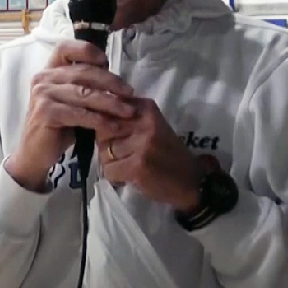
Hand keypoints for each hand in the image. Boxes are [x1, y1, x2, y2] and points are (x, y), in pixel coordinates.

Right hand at [6, 41, 134, 191]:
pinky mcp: (46, 112)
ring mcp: (43, 94)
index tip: (107, 62)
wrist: (35, 154)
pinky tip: (114, 126)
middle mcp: (43, 78)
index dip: (87, 50)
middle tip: (130, 92)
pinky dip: (100, 120)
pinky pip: (80, 114)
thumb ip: (86, 86)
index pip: (65, 48)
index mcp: (49, 70)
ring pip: (85, 94)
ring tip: (128, 111)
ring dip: (111, 103)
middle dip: (111, 82)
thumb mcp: (72, 101)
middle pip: (83, 72)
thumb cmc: (58, 125)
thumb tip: (118, 81)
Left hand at [97, 98, 201, 212]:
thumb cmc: (167, 152)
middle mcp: (145, 121)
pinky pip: (109, 170)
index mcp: (146, 107)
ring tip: (128, 166)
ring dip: (111, 163)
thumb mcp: (151, 126)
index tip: (116, 136)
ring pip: (104, 152)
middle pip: (103, 130)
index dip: (106, 126)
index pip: (109, 108)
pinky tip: (129, 177)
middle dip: (107, 145)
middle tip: (123, 155)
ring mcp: (142, 143)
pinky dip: (115, 177)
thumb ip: (127, 118)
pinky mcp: (138, 165)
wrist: (191, 180)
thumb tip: (95, 115)